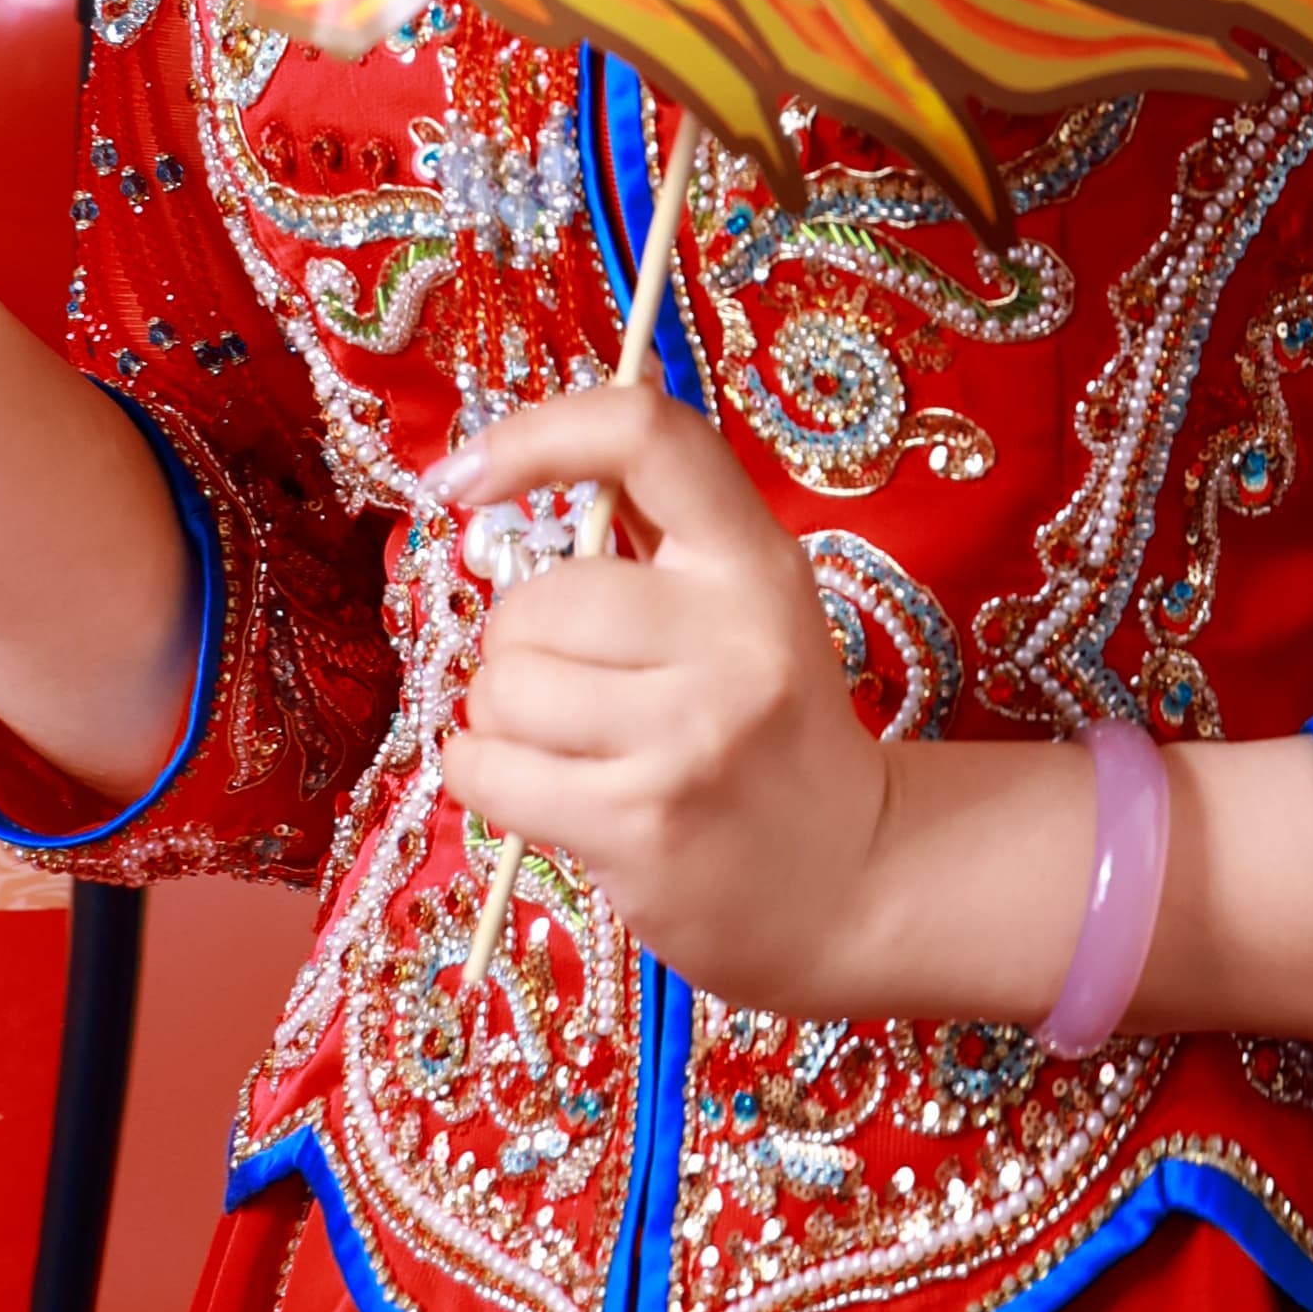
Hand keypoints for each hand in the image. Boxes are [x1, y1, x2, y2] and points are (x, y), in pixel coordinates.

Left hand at [431, 386, 907, 1016]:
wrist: (850, 876)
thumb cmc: (766, 727)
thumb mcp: (745, 607)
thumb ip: (649, 535)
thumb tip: (503, 462)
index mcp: (755, 561)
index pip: (645, 435)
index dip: (536, 435)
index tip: (462, 480)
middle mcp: (732, 636)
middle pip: (537, 600)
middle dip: (520, 645)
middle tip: (573, 684)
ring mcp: (688, 734)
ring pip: (502, 688)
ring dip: (501, 719)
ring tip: (564, 744)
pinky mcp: (640, 823)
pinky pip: (487, 771)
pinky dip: (482, 775)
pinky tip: (530, 786)